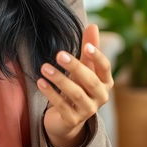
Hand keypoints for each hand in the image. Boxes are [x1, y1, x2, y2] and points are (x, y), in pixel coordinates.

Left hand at [37, 24, 113, 146]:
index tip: (86, 46)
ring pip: (75, 94)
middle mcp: (100, 97)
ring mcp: (88, 111)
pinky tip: (40, 82)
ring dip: (59, 79)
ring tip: (44, 67)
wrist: (67, 120)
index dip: (97, 57)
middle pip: (90, 81)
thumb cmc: (78, 87)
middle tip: (59, 54)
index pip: (105, 68)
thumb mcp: (83, 67)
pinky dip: (51, 93)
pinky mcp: (73, 120)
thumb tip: (93, 25)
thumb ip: (88, 47)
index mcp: (105, 82)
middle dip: (75, 67)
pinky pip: (62, 106)